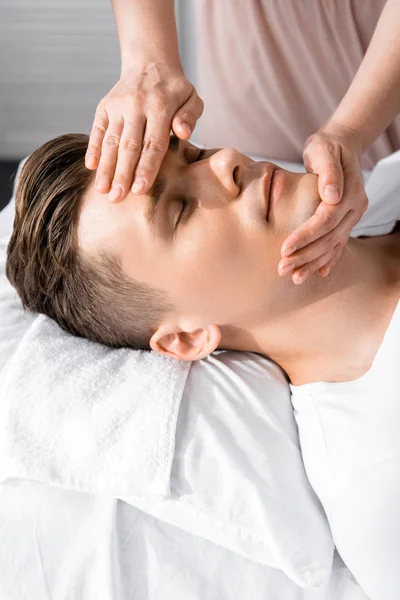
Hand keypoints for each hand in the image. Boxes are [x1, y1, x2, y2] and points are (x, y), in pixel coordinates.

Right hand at [85, 63, 203, 201]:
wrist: (149, 63)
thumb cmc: (175, 91)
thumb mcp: (192, 98)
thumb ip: (190, 116)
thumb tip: (183, 134)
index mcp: (160, 107)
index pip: (153, 144)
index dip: (146, 168)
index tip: (139, 190)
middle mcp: (136, 106)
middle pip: (129, 146)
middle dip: (122, 174)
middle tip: (117, 199)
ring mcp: (118, 106)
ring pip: (111, 141)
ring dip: (106, 168)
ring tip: (103, 191)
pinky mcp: (104, 107)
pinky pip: (97, 130)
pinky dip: (93, 148)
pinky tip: (91, 168)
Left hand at [278, 121, 368, 283]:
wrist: (341, 146)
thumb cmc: (326, 146)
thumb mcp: (323, 150)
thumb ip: (328, 171)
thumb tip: (332, 194)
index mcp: (350, 192)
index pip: (326, 220)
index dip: (306, 236)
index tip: (285, 248)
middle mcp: (355, 207)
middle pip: (329, 238)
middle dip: (305, 256)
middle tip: (282, 269)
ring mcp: (353, 216)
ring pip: (333, 245)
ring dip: (313, 263)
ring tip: (294, 277)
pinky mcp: (347, 221)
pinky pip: (338, 244)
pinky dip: (327, 260)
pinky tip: (316, 274)